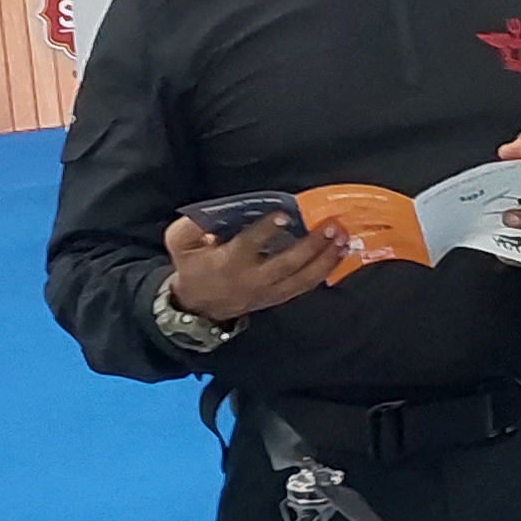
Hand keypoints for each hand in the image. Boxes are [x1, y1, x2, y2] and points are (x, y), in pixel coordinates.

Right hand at [162, 211, 341, 322]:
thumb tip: (212, 224)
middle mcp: (252, 278)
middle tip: (330, 226)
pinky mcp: (278, 296)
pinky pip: (305, 286)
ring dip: (325, 259)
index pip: (249, 245)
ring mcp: (269, 291)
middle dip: (310, 245)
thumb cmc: (192, 265)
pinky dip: (325, 271)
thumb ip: (190, 228)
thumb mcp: (178, 243)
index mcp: (228, 262)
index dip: (266, 231)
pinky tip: (340, 254)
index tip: (283, 215)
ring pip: (302, 278)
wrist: (199, 305)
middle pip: (286, 263)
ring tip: (342, 238)